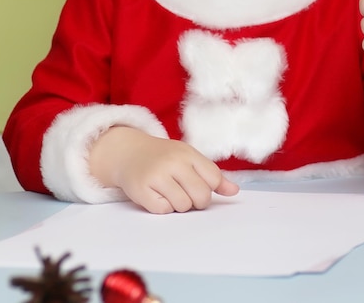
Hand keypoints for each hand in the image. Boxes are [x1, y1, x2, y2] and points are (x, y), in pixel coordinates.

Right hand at [89, 128, 238, 213]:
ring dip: (179, 205)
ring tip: (170, 192)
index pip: (214, 178)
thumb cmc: (164, 157)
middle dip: (197, 201)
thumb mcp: (189, 158)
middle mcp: (174, 163)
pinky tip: (157, 196)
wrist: (129, 152)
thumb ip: (212, 175)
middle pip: (201, 196)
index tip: (200, 185)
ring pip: (183, 206)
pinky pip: (164, 210)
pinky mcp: (142, 190)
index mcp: (188, 153)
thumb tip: (234, 191)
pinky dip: (163, 208)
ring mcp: (157, 176)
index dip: (210, 188)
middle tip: (186, 193)